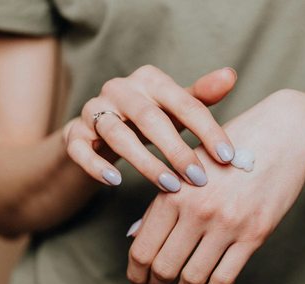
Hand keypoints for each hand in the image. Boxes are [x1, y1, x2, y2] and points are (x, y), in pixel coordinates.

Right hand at [64, 65, 236, 190]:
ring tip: (169, 185)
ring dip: (145, 163)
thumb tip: (230, 75)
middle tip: (199, 178)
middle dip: (177, 150)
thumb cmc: (147, 119)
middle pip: (150, 118)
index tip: (227, 158)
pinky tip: (116, 182)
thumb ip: (200, 96)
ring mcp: (93, 110)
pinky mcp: (74, 133)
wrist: (99, 129)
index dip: (208, 131)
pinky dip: (97, 166)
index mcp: (150, 80)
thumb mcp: (174, 107)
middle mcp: (119, 89)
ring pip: (117, 135)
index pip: (185, 103)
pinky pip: (81, 149)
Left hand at [126, 89, 304, 283]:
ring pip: (193, 277)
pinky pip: (224, 278)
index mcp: (174, 191)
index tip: (138, 279)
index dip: (135, 272)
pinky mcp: (255, 234)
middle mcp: (197, 210)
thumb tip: (134, 237)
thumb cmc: (230, 147)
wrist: (283, 134)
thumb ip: (160, 201)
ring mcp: (227, 224)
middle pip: (163, 267)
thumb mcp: (189, 166)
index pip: (142, 248)